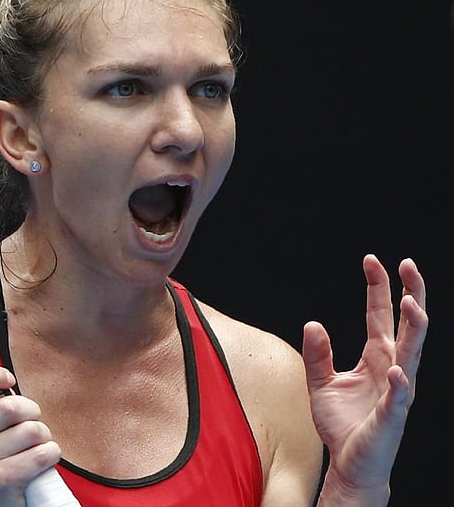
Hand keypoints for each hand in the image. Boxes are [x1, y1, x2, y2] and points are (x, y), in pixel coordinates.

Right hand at [0, 364, 62, 506]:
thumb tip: (6, 381)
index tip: (8, 379)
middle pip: (12, 406)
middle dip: (32, 413)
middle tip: (28, 427)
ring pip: (33, 429)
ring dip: (43, 437)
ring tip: (32, 448)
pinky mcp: (2, 479)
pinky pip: (44, 452)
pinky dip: (51, 454)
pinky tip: (38, 463)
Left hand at [302, 254, 427, 502]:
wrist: (350, 465)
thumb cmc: (341, 425)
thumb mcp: (320, 383)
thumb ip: (317, 355)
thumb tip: (313, 324)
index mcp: (376, 358)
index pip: (380, 316)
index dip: (378, 288)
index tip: (374, 260)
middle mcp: (392, 369)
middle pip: (406, 326)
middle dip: (410, 295)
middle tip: (408, 265)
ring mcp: (395, 392)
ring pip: (410, 355)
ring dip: (413, 329)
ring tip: (412, 302)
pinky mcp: (390, 417)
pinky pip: (398, 397)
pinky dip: (399, 382)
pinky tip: (396, 367)